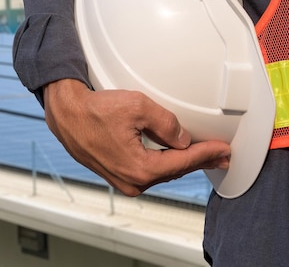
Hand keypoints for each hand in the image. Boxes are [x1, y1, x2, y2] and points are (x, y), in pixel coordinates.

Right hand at [43, 79, 230, 196]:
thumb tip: (182, 139)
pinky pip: (146, 170)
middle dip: (198, 162)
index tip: (222, 150)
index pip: (182, 163)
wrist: (66, 113)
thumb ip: (166, 123)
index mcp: (139, 169)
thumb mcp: (137, 107)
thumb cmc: (93, 109)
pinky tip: (172, 156)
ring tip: (202, 156)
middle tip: (220, 157)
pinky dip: (163, 163)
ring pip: (160, 172)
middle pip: (173, 171)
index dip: (205, 154)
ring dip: (181, 163)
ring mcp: (121, 180)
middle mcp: (131, 181)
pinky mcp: (115, 173)